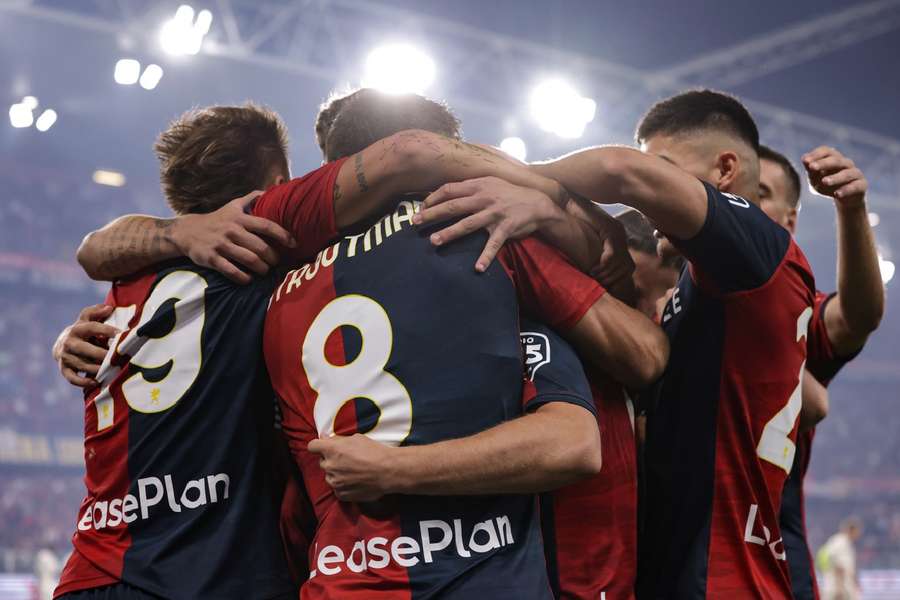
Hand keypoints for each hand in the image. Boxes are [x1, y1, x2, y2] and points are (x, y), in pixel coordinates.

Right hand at [53, 304, 118, 387]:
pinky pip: (72, 379)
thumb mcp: (87, 319)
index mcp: (77, 329)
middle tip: (117, 357)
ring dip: (97, 368)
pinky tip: (96, 382)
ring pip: (82, 365)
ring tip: (111, 369)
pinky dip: (83, 382)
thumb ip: (96, 312)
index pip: (92, 327)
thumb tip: (109, 308)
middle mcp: (69, 343)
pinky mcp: (63, 369)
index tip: (121, 333)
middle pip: (86, 349)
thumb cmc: (82, 331)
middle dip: (102, 354)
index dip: (107, 330)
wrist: (62, 344)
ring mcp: (65, 357)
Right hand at [171, 191, 295, 283]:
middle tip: (276, 262)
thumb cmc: (218, 219)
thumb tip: (273, 188)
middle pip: (260, 247)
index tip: (294, 244)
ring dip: (261, 268)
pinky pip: (231, 271)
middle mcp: (232, 230)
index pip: (266, 225)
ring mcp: (221, 245)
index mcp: (240, 218)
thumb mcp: (233, 206)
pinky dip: (243, 278)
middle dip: (273, 258)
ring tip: (265, 270)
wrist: (187, 231)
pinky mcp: (211, 258)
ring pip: (249, 260)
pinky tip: (249, 279)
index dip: (283, 235)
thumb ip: (252, 198)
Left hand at [307, 434, 396, 501]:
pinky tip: (356, 481)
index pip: (312, 446)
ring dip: (336, 473)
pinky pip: (337, 488)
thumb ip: (338, 440)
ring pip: (329, 476)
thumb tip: (327, 439)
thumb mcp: (356, 438)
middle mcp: (330, 466)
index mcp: (332, 450)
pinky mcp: (341, 494)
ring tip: (353, 471)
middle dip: (331, 459)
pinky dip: (343, 485)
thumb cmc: (374, 452)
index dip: (318, 445)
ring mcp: (335, 482)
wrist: (388, 471)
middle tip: (346, 459)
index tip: (324, 447)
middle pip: (322, 461)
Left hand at [413, 177, 559, 270]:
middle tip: (415, 223)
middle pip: (453, 206)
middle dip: (432, 215)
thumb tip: (447, 192)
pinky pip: (493, 244)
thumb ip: (470, 188)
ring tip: (434, 242)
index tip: (420, 208)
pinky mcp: (506, 228)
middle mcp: (484, 198)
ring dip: (450, 233)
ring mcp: (494, 213)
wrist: (537, 203)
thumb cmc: (509, 194)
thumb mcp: (490, 183)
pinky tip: (478, 268)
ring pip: (468, 224)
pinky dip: (486, 257)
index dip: (433, 198)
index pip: (449, 190)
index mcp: (478, 186)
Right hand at [567, 201, 635, 302]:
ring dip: (607, 274)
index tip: (603, 283)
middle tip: (598, 282)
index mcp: (617, 238)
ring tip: (593, 276)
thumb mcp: (587, 243)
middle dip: (613, 279)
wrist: (566, 206)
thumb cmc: (572, 225)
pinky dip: (603, 265)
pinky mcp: (609, 230)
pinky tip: (592, 269)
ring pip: (621, 263)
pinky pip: (611, 255)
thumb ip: (595, 255)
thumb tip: (596, 274)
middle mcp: (621, 234)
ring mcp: (617, 232)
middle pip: (628, 267)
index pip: (628, 267)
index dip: (617, 279)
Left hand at [802, 146, 867, 208]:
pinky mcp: (862, 185)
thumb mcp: (815, 180)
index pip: (826, 151)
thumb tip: (804, 159)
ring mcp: (855, 173)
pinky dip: (846, 190)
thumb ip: (811, 171)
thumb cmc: (827, 185)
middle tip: (812, 167)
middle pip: (836, 160)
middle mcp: (845, 163)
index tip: (805, 161)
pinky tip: (837, 194)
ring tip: (824, 182)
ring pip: (846, 173)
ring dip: (835, 178)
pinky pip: (855, 186)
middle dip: (823, 163)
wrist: (844, 198)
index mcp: (833, 158)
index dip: (816, 154)